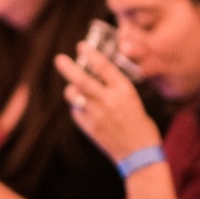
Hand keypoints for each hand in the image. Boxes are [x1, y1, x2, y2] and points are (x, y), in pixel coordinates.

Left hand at [53, 46, 162, 160]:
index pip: (105, 67)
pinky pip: (76, 112)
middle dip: (69, 68)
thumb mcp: (133, 99)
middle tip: (59, 59)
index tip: (81, 46)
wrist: (139, 152)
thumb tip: (96, 74)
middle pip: (83, 80)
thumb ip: (115, 87)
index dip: (91, 54)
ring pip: (75, 96)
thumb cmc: (140, 123)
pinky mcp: (90, 128)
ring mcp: (98, 115)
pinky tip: (84, 108)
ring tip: (72, 88)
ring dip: (71, 90)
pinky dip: (77, 107)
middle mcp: (110, 100)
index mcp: (124, 90)